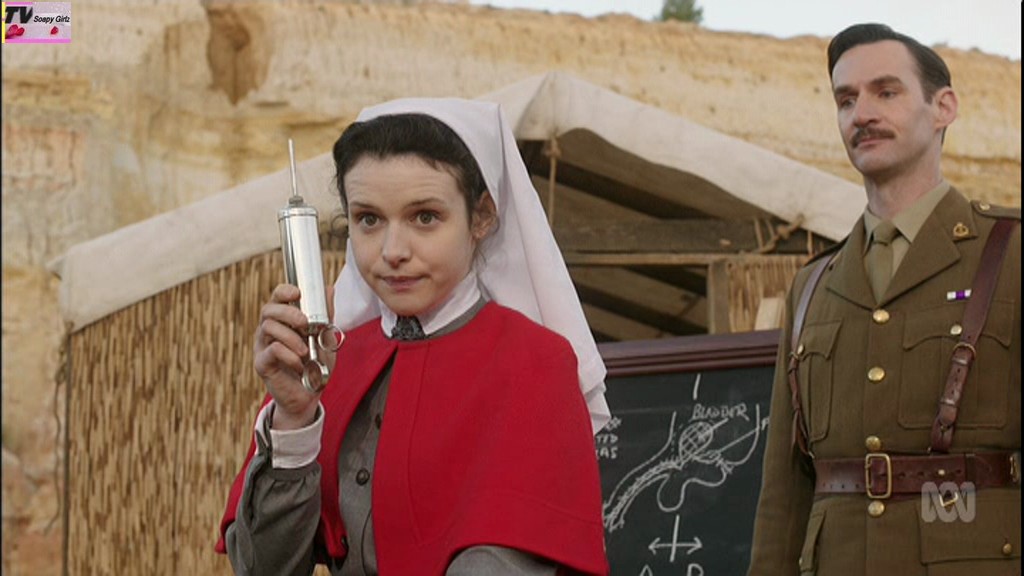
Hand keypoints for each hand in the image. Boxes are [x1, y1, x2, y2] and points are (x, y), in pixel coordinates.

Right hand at [253, 283, 336, 429]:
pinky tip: (299, 364)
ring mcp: (262, 346)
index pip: (276, 297)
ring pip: (268, 327)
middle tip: (305, 324)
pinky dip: (289, 355)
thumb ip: (326, 315)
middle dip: (288, 313)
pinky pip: (271, 350)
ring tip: (305, 351)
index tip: (297, 293)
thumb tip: (330, 289)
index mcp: (283, 320)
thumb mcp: (325, 337)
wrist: (310, 394)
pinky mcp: (262, 363)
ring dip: (291, 337)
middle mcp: (268, 330)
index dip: (284, 291)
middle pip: (268, 309)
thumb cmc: (316, 364)